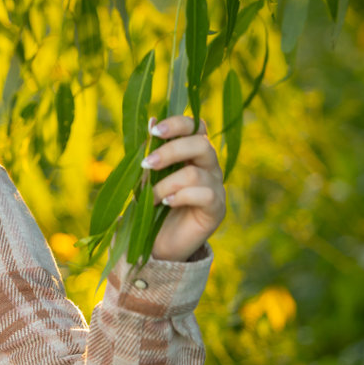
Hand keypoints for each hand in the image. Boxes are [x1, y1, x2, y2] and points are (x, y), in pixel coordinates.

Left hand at [142, 115, 226, 261]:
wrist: (159, 244)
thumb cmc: (153, 206)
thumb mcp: (147, 177)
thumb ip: (151, 152)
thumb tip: (151, 120)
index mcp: (193, 153)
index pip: (197, 127)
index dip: (179, 124)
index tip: (154, 131)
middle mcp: (209, 166)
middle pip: (201, 144)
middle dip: (170, 151)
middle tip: (146, 164)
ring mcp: (216, 187)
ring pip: (196, 172)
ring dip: (166, 183)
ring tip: (151, 197)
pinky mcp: (217, 208)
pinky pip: (204, 194)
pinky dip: (180, 196)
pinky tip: (166, 204)